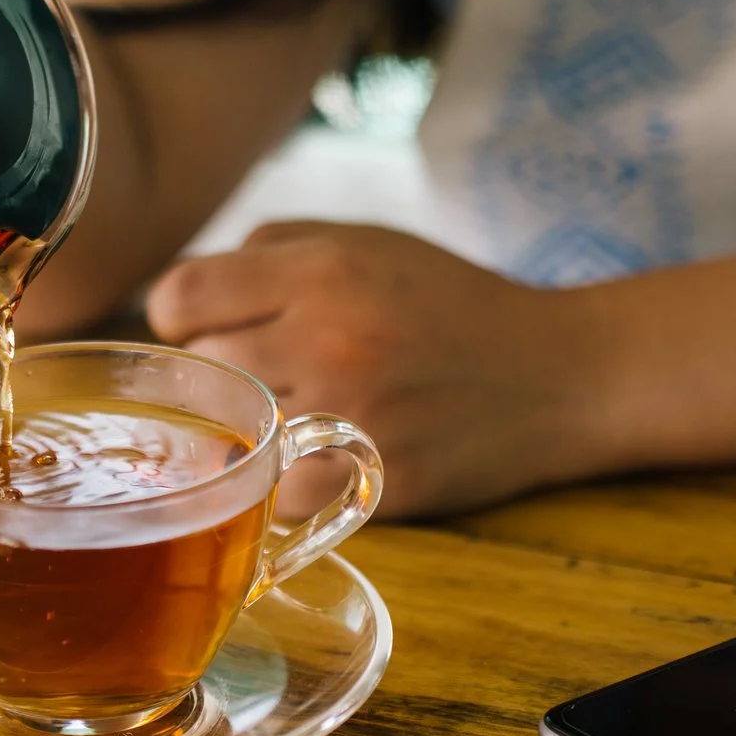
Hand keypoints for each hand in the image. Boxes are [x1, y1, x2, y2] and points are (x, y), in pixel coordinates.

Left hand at [146, 222, 600, 520]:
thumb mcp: (364, 240)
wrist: (556, 374)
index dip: (179, 314)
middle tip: (258, 373)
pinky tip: (300, 461)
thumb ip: (268, 249)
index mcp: (321, 271)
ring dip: (245, 430)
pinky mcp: (374, 478)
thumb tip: (185, 293)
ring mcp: (351, 414)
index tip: (202, 323)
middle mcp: (329, 338)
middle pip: (203, 369)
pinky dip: (275, 485)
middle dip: (217, 372)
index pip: (182, 297)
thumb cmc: (444, 303)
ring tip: (281, 415)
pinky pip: (276, 495)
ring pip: (234, 434)